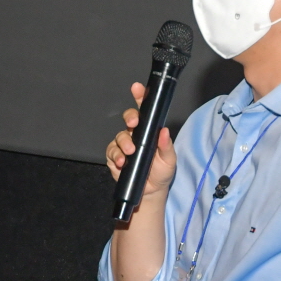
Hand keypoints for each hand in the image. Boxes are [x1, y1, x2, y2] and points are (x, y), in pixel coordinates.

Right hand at [105, 82, 175, 196]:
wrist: (149, 192)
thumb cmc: (161, 173)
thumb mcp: (169, 160)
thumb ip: (166, 146)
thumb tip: (164, 131)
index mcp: (149, 131)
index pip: (145, 111)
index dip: (140, 97)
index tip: (138, 88)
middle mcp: (135, 134)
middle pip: (129, 118)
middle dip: (130, 118)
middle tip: (133, 124)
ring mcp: (123, 145)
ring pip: (119, 135)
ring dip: (123, 142)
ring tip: (130, 152)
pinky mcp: (114, 156)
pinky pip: (111, 151)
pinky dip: (115, 155)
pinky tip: (121, 162)